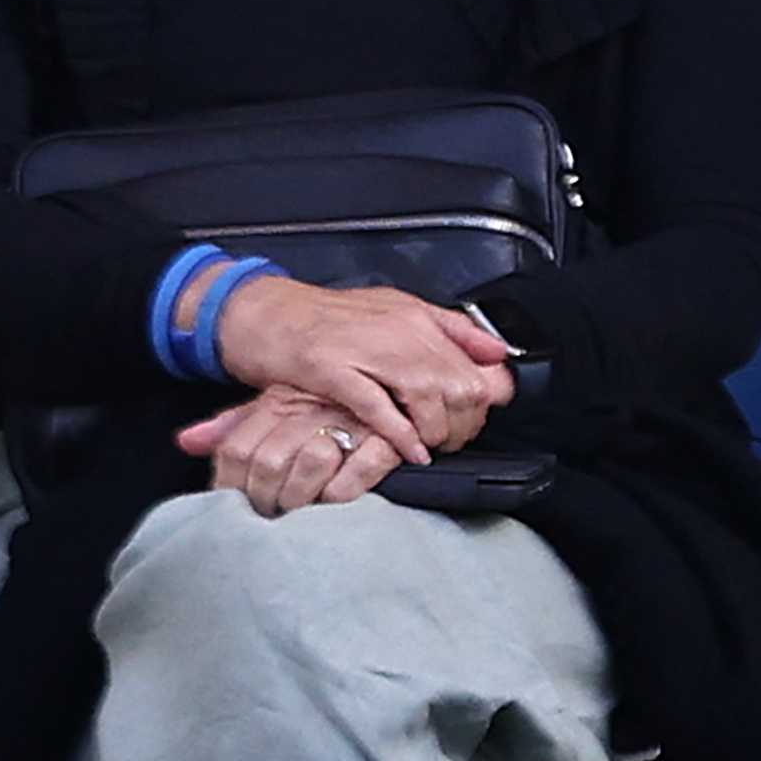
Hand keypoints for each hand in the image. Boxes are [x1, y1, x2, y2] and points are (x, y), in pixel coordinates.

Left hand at [179, 383, 403, 518]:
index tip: (239, 511)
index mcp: (279, 401)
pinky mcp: (389, 434)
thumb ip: (236, 426)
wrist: (402, 374)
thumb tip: (186, 441)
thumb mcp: (281, 407)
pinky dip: (346, 491)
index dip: (231, 487)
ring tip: (305, 514)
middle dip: (267, 500)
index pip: (236, 449)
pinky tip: (339, 502)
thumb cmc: (335, 402)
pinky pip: (361, 467)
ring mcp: (351, 419)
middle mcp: (311, 408)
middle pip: (268, 462)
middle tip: (274, 519)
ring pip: (310, 463)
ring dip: (304, 498)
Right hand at [211, 276, 511, 464]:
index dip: (484, 400)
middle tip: (452, 440)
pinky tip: (408, 451)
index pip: (475, 365)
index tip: (474, 418)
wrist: (262, 311)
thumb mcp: (396, 310)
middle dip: (463, 422)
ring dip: (434, 431)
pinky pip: (377, 407)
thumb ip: (449, 329)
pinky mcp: (329, 368)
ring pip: (426, 395)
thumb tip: (498, 352)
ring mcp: (363, 349)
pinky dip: (398, 434)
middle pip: (459, 385)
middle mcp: (397, 330)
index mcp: (416, 318)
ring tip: (429, 446)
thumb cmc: (326, 317)